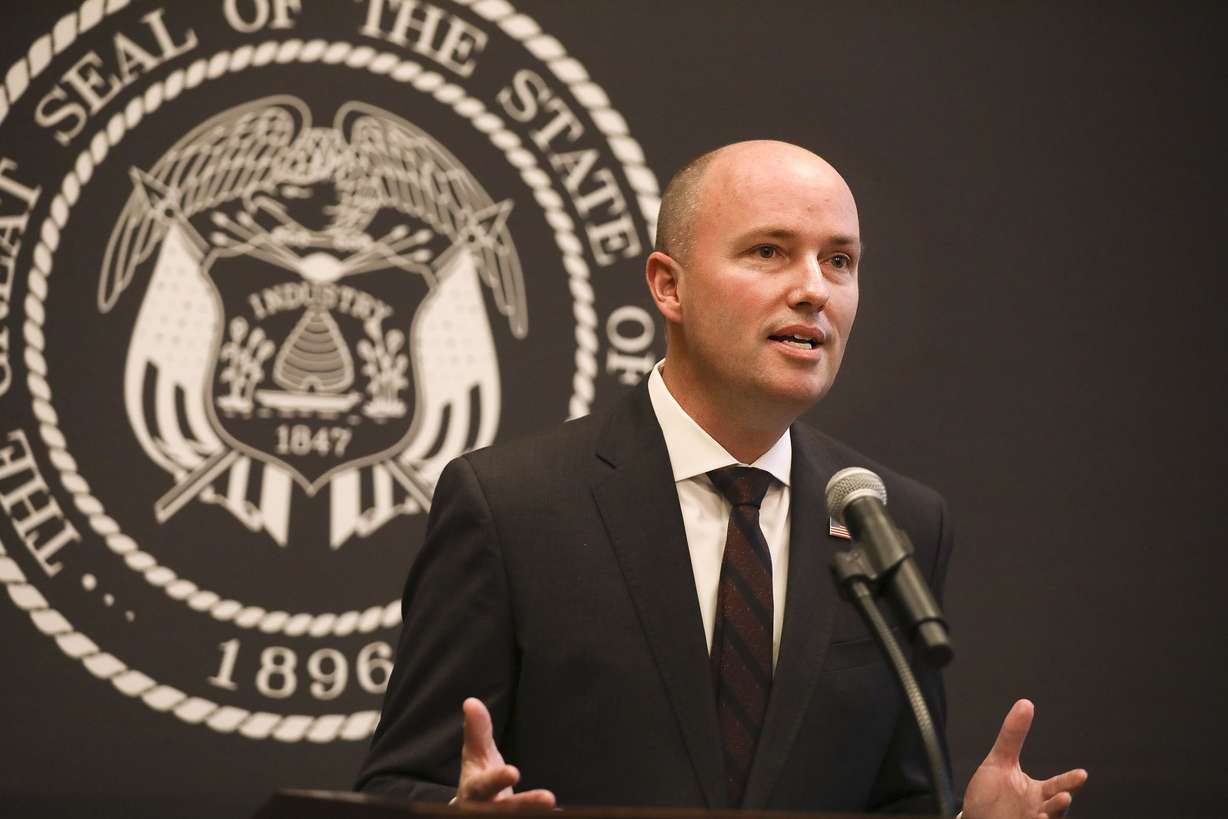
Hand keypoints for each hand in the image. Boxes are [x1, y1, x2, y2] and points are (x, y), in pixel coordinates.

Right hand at [454, 697, 556, 808]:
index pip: (484, 785)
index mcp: (475, 789)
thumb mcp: (475, 754)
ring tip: (555, 803)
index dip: (497, 780)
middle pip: (505, 809)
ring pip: (518, 818)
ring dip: (536, 813)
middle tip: (548, 798)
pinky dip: (543, 818)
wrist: (472, 809)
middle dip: (525, 805)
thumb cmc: (477, 777)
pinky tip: (561, 813)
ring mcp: (499, 818)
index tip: (513, 772)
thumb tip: (471, 701)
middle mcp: (486, 809)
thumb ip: (477, 731)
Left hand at [963, 699, 1087, 818]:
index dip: (1069, 781)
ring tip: (1042, 815)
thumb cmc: (990, 794)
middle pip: (1055, 808)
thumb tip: (1025, 704)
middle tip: (1065, 796)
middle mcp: (1038, 809)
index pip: (1057, 786)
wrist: (973, 818)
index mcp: (1038, 793)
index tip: (1082, 773)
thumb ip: (1012, 736)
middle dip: (1060, 804)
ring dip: (1048, 817)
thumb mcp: (999, 761)